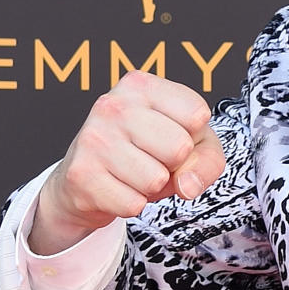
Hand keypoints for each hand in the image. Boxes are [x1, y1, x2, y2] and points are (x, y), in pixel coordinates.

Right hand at [29, 71, 225, 254]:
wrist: (87, 179)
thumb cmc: (148, 151)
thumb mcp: (191, 143)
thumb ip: (208, 159)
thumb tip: (186, 186)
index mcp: (141, 85)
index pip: (197, 115)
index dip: (193, 135)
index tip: (171, 133)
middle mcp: (113, 105)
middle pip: (179, 148)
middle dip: (174, 163)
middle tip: (152, 157)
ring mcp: (93, 138)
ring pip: (156, 180)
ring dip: (152, 186)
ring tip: (135, 171)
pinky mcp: (80, 174)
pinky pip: (133, 204)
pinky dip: (132, 203)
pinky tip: (118, 186)